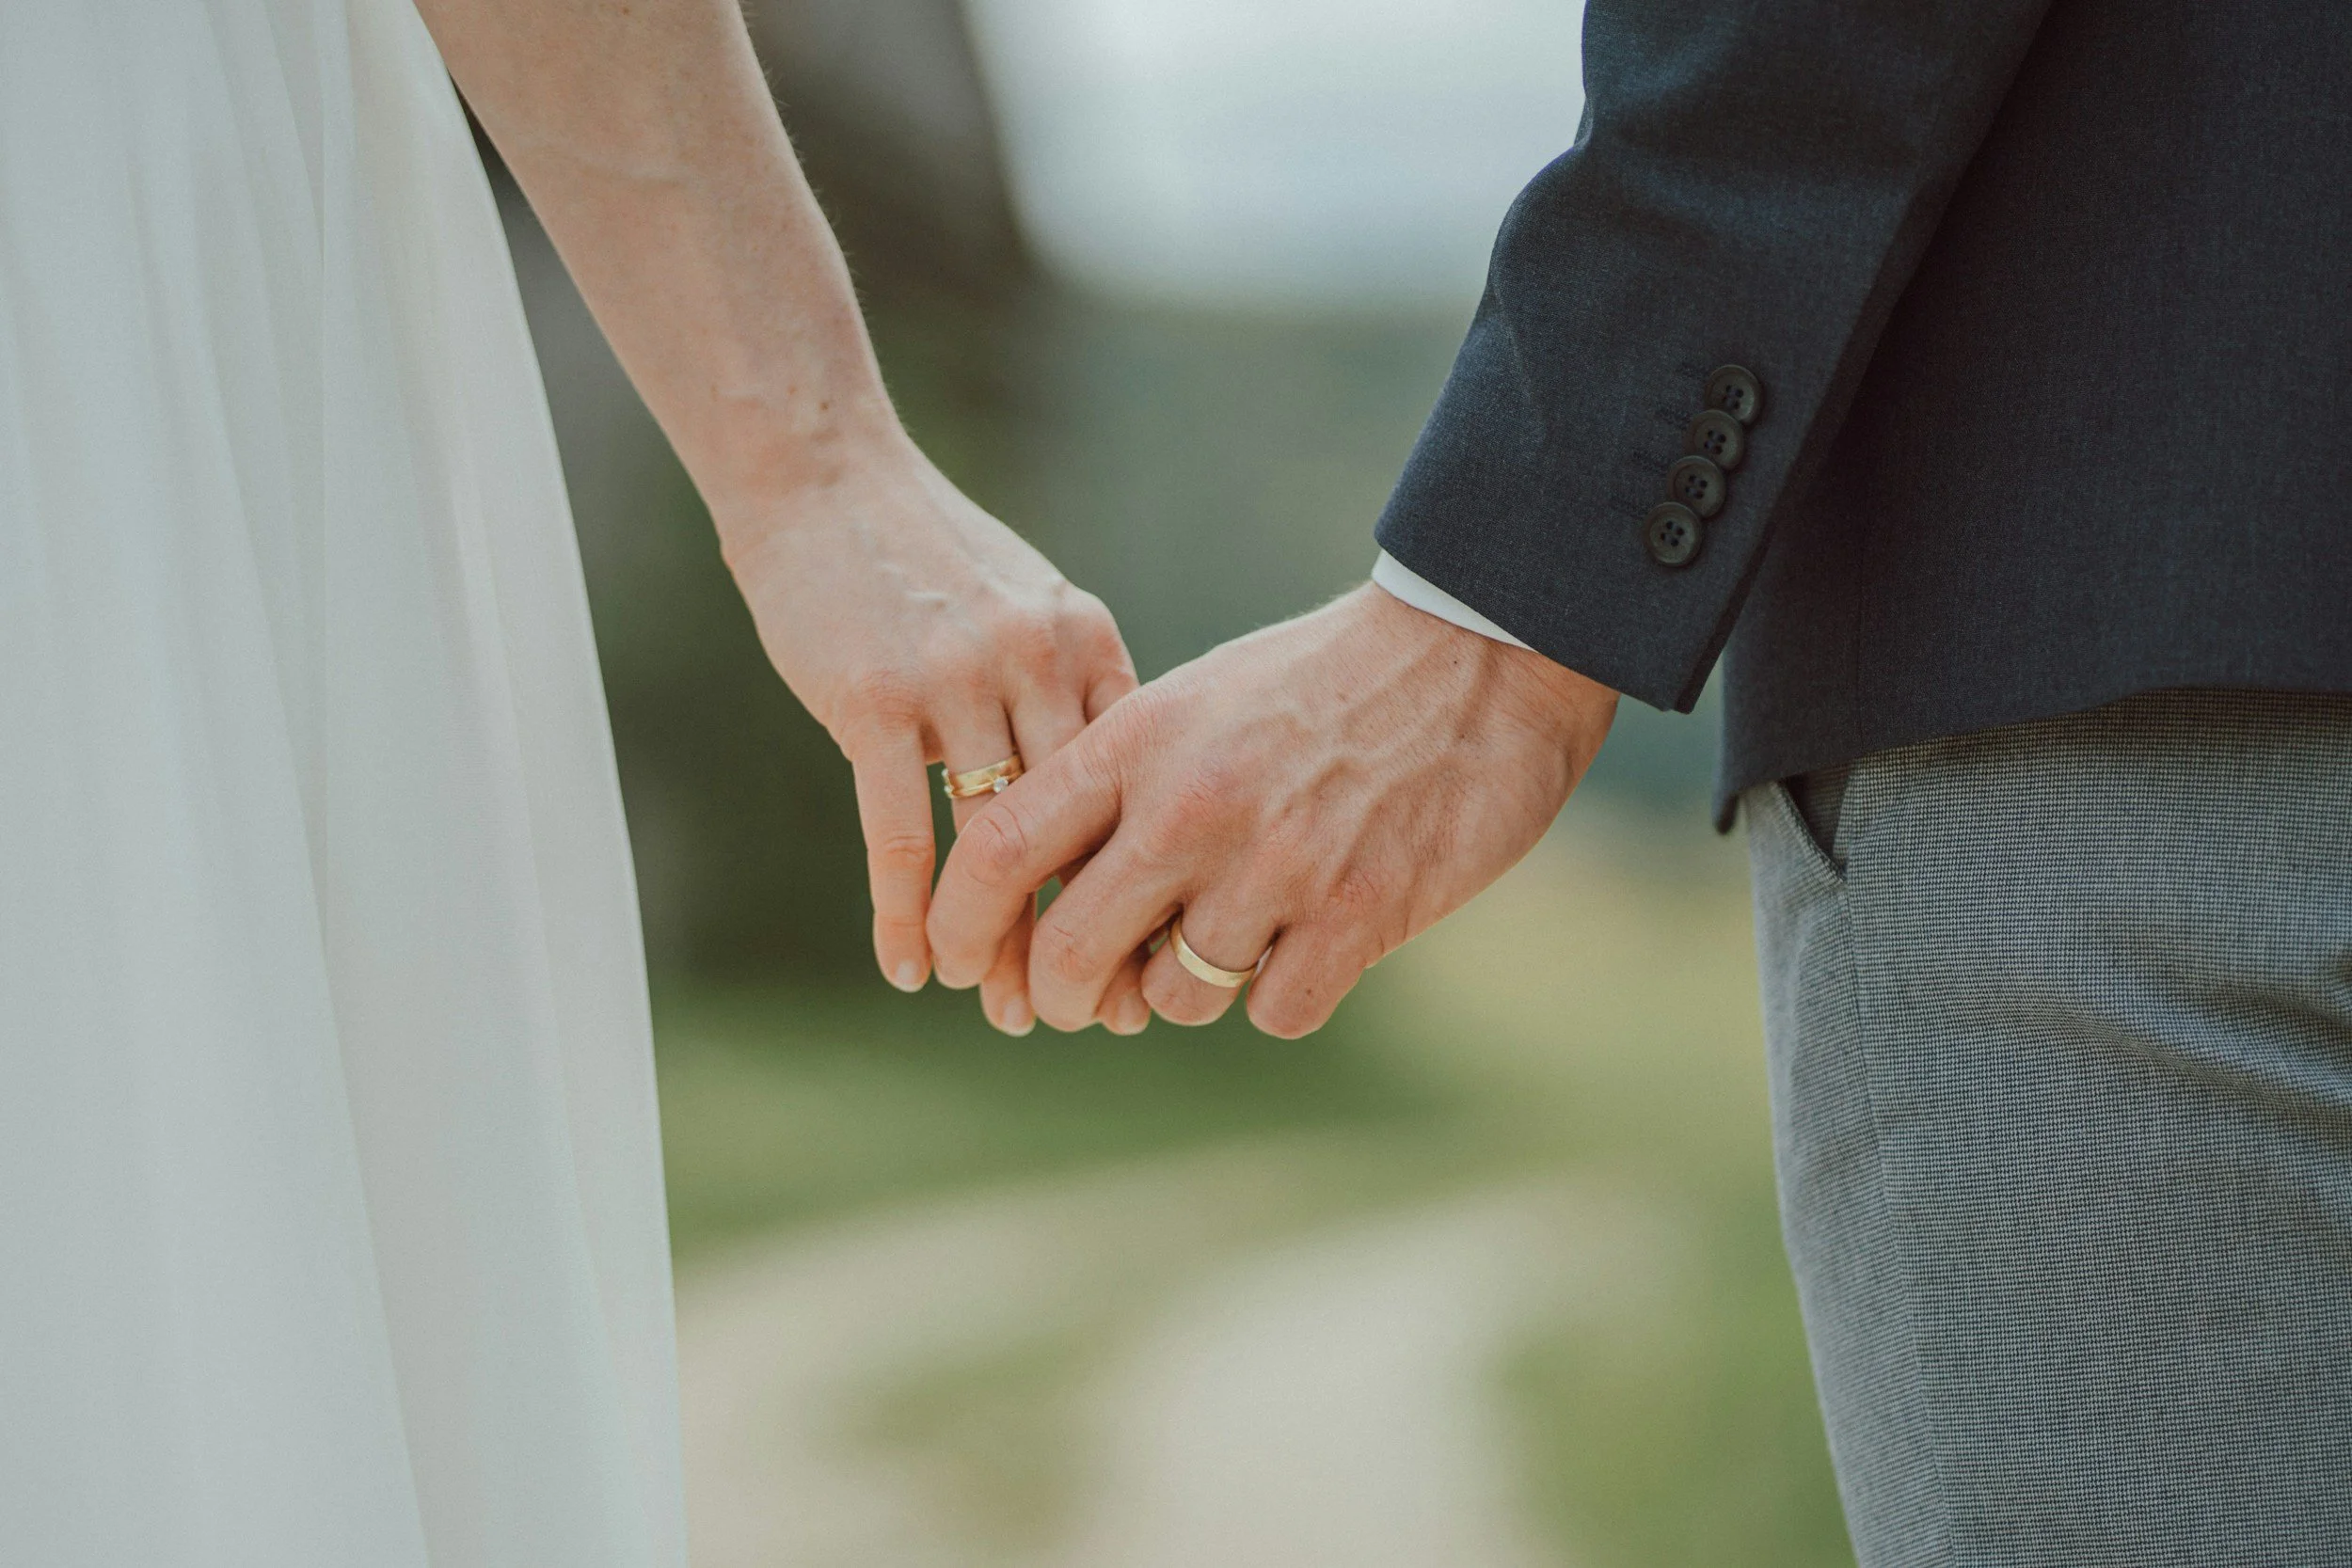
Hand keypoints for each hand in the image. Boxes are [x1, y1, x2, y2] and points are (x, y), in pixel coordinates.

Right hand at [717, 427, 1135, 1029]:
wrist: (821, 475)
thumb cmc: (922, 549)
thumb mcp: (1026, 600)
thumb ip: (1066, 685)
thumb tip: (1105, 785)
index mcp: (1084, 640)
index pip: (1128, 784)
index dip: (1141, 875)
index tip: (1153, 948)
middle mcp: (1035, 661)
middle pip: (1076, 827)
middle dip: (1088, 928)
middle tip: (1098, 1012)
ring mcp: (955, 681)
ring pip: (995, 845)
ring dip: (998, 940)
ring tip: (1002, 1009)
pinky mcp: (873, 701)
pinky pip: (901, 836)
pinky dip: (906, 914)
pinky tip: (912, 969)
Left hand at [925, 585, 1615, 1036]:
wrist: (1476, 647)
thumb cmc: (1323, 681)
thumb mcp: (1197, 703)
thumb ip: (1121, 787)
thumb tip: (1052, 888)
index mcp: (1136, 742)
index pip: (996, 850)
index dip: (959, 925)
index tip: (957, 962)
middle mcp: (1191, 807)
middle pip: (1069, 952)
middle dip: (1060, 998)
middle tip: (1077, 1003)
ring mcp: (1275, 865)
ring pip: (1174, 997)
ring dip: (1185, 990)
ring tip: (1223, 943)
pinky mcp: (1358, 913)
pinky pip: (1274, 1012)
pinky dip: (1279, 997)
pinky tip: (1303, 949)